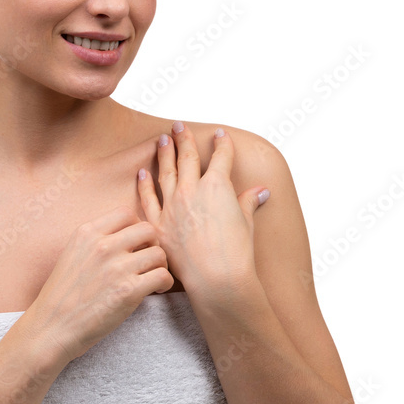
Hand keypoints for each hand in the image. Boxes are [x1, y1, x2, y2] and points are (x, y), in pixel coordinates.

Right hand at [21, 205, 174, 366]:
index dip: (135, 227)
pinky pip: (162, 276)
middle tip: (147, 260)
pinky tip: (156, 290)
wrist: (51, 328)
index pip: (125, 212)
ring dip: (160, 265)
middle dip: (152, 244)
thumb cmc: (61, 296)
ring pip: (159, 253)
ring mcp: (116, 267)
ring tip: (153, 277)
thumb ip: (94, 241)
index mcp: (86, 233)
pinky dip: (164, 283)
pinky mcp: (128, 291)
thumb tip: (125, 236)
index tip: (135, 243)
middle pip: (147, 229)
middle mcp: (102, 245)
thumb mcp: (71, 254)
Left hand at [136, 122, 268, 296]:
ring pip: (166, 172)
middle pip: (188, 157)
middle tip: (178, 125)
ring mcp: (173, 206)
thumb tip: (261, 190)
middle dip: (184, 139)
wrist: (217, 278)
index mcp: (217, 186)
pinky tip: (142, 172)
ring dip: (164, 154)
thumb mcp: (246, 223)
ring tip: (162, 139)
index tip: (219, 134)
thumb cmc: (237, 253)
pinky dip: (144, 184)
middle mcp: (192, 190)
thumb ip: (248, 202)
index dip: (222, 144)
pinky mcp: (159, 224)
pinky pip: (148, 199)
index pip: (221, 157)